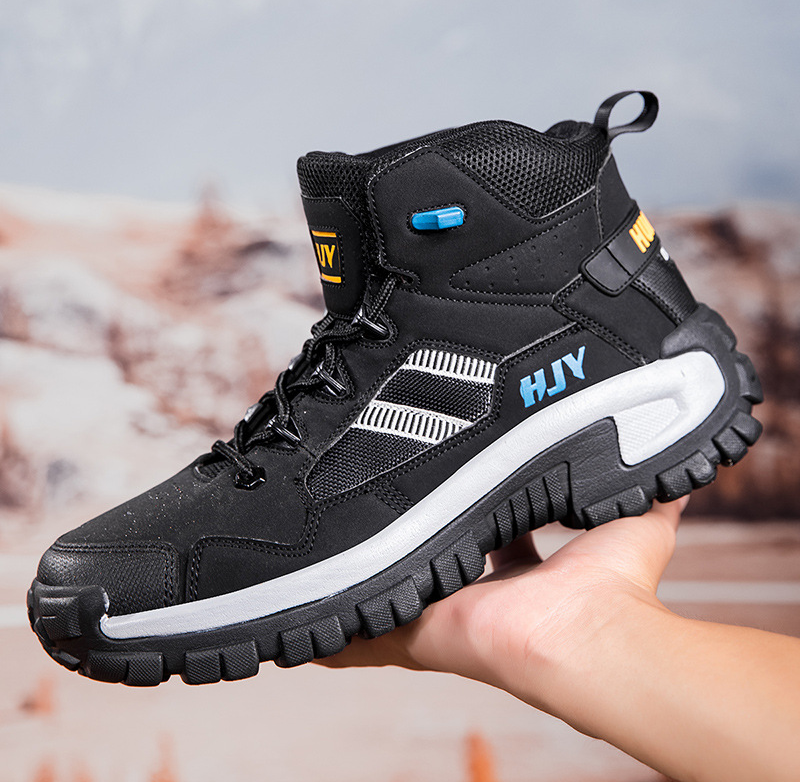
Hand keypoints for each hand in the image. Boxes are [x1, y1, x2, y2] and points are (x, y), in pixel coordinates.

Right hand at [318, 498, 684, 699]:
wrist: (588, 639)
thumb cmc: (617, 592)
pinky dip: (340, 632)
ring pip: (398, 590)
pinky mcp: (417, 632)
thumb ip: (652, 486)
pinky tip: (306, 607)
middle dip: (420, 528)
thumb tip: (681, 463)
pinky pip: (366, 635)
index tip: (461, 473)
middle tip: (387, 493)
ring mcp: (444, 615)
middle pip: (439, 557)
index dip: (477, 503)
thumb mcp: (638, 522)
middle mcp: (478, 594)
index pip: (490, 532)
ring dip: (376, 572)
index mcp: (520, 574)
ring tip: (337, 534)